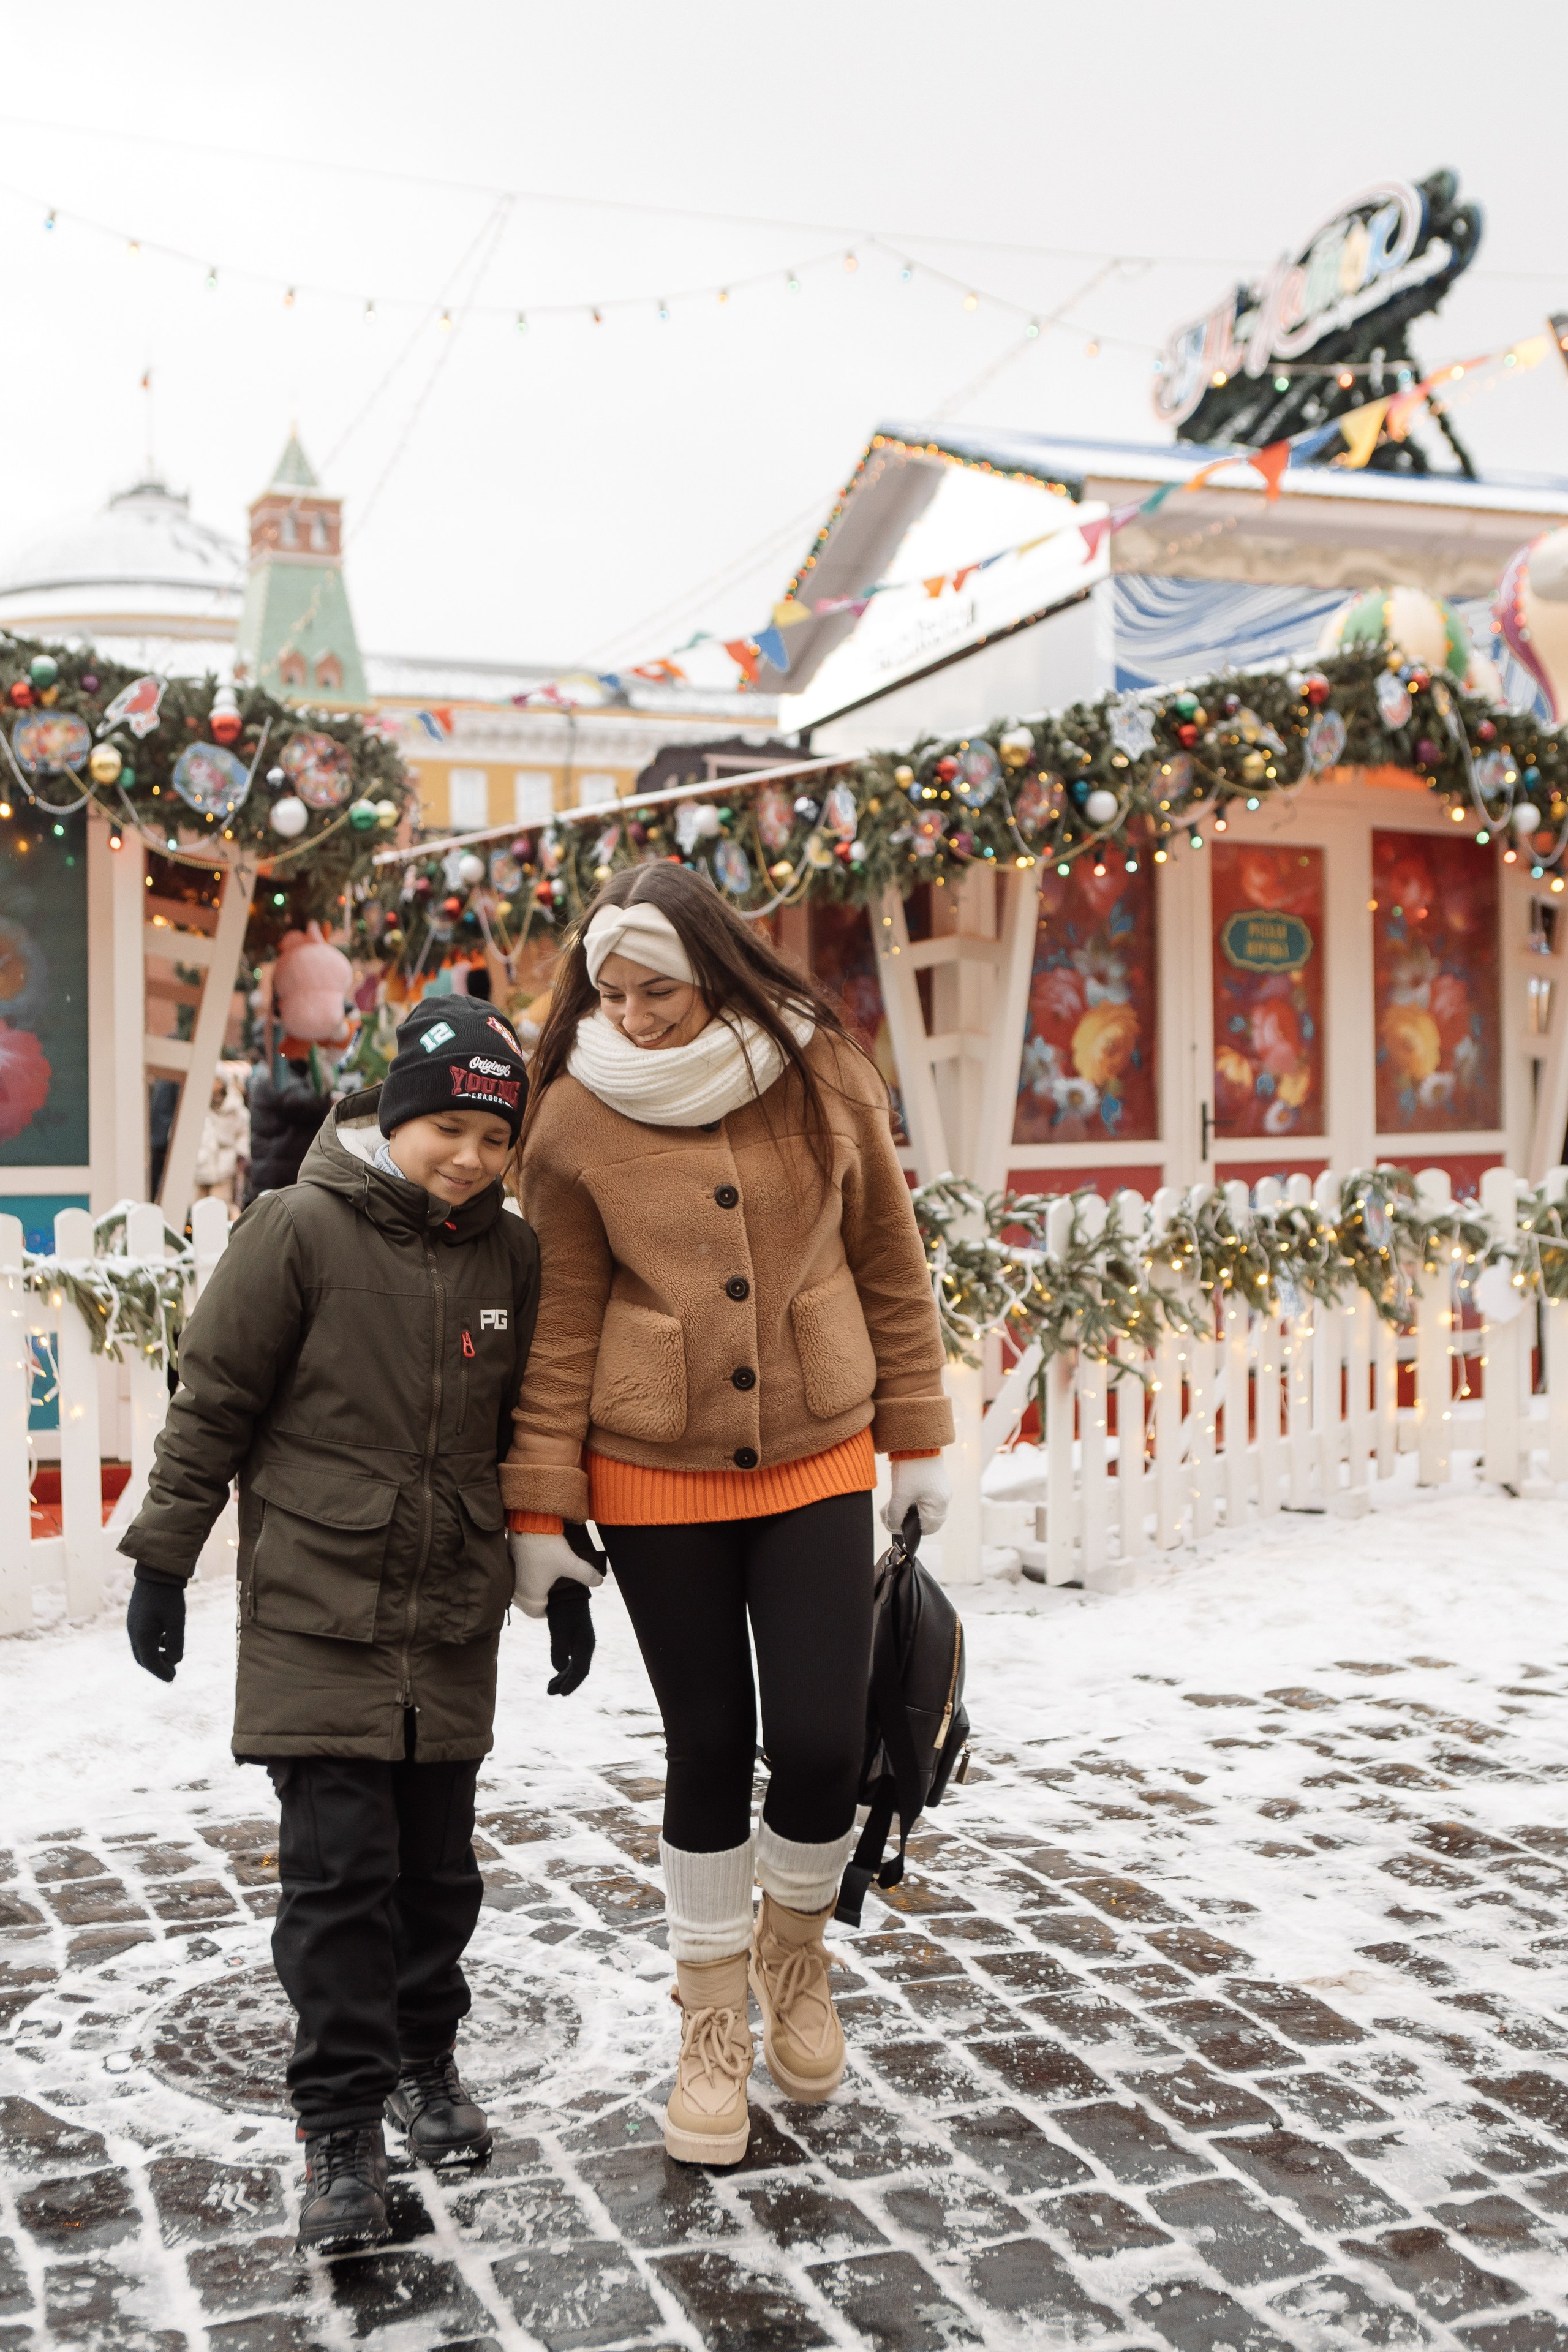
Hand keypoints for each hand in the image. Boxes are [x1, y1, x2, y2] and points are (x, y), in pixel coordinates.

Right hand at [127, 1576, 185, 1681]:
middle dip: (156, 1667)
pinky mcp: (135, 1618)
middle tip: (171, 1672)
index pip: (150, 1663)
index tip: (172, 1678)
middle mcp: (133, 1632)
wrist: (157, 1573)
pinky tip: (165, 1640)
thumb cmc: (169, 1597)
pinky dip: (152, 1645)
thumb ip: (176, 1644)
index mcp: (142, 1636)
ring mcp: (132, 1625)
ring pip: (141, 1649)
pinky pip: (141, 1638)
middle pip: (143, 1659)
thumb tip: (174, 1661)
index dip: (161, 1672)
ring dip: (154, 1656)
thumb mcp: (176, 1622)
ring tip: (170, 1657)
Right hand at [509, 1528, 604, 1620]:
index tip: (559, 1602)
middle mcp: (517, 1588)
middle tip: (555, 1590)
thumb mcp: (570, 1562)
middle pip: (529, 1602)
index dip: (549, 1610)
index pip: (537, 1612)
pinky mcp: (509, 1561)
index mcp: (529, 1594)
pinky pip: (518, 1575)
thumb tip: (599, 1581)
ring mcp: (511, 1574)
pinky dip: (526, 1573)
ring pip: (522, 1588)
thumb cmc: (546, 1546)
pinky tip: (537, 1564)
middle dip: (541, 1598)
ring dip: (533, 1585)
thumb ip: (586, 1574)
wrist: (526, 1521)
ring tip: (548, 1577)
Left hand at [545, 1579, 594, 1695]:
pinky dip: (563, 1668)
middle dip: (565, 1683)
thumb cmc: (562, 1609)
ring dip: (563, 1677)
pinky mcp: (575, 1638)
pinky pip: (572, 1659)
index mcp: (585, 1644)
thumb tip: (559, 1668)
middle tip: (550, 1692)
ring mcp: (581, 1642)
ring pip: (574, 1666)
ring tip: (549, 1688)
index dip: (571, 1684)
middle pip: (578, 1671)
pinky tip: (556, 1672)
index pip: (581, 1670)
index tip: (561, 1694)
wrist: (567, 1592)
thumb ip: (559, 1647)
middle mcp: (586, 1645)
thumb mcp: (559, 1627)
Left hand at [881, 1454, 950, 1538]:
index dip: (911, 1530)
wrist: (915, 1440)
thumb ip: (895, 1515)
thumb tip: (892, 1528)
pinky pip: (923, 1498)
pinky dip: (910, 1500)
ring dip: (905, 1509)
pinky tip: (897, 1495)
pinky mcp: (933, 1481)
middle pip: (925, 1519)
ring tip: (889, 1505)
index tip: (895, 1525)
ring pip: (922, 1508)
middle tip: (889, 1515)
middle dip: (906, 1519)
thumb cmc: (911, 1467)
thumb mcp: (900, 1495)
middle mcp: (943, 1498)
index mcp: (940, 1504)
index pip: (928, 1529)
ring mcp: (939, 1489)